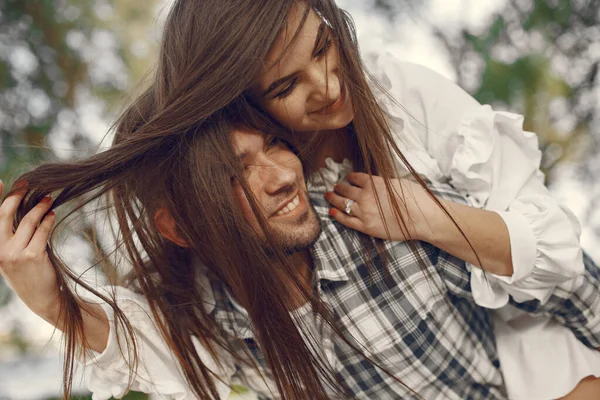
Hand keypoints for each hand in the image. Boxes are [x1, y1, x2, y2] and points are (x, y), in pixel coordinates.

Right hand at [0, 180, 59, 319]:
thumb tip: (24, 209)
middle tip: (30, 185)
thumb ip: (14, 236)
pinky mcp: (32, 256)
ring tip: (48, 200)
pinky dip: (48, 220)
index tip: (1, 181)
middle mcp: (0, 250)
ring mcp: (15, 254)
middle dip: (18, 196)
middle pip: (5, 214)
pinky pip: (42, 231)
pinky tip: (52, 214)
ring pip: (28, 221)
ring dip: (40, 207)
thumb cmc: (29, 274)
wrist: (42, 298)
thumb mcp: (14, 256)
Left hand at [325, 172, 427, 241]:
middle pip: (346, 189)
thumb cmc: (416, 198)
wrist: (422, 218)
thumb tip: (375, 183)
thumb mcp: (397, 183)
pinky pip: (347, 220)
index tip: (348, 178)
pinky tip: (331, 212)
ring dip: (334, 198)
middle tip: (335, 186)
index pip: (356, 177)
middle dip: (339, 187)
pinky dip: (337, 215)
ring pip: (342, 203)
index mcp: (374, 183)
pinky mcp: (366, 227)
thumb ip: (382, 183)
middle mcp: (366, 196)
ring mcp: (364, 212)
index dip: (350, 177)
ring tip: (329, 196)